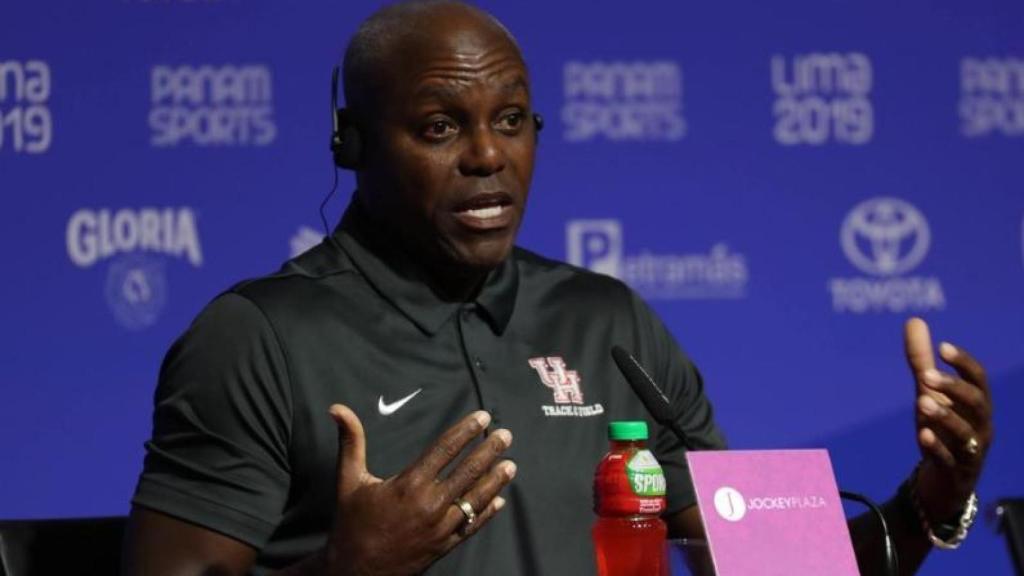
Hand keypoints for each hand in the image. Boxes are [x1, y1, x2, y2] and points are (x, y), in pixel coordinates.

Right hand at [325, 405, 515, 575]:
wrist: (356, 571)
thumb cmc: (352, 523)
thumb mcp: (348, 479)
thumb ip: (351, 442)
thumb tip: (337, 408)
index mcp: (409, 484)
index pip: (445, 449)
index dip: (465, 431)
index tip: (482, 417)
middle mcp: (429, 504)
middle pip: (467, 471)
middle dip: (489, 450)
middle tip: (506, 434)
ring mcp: (440, 527)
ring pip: (475, 499)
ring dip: (495, 480)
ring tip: (511, 464)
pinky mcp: (444, 546)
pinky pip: (471, 526)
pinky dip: (487, 513)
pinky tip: (500, 500)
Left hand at [903, 318, 992, 522]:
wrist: (946, 480)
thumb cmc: (942, 429)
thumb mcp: (930, 393)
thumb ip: (921, 360)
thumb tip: (914, 320)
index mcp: (977, 404)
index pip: (979, 380)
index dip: (964, 363)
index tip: (942, 347)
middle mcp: (980, 426)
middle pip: (978, 403)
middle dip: (954, 388)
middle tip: (924, 376)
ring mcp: (970, 450)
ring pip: (966, 433)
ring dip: (945, 416)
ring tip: (921, 401)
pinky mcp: (955, 471)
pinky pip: (950, 460)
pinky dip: (937, 447)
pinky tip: (922, 434)